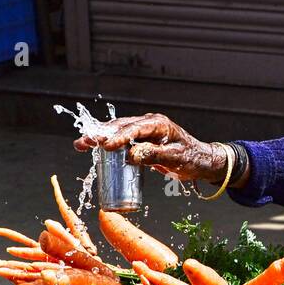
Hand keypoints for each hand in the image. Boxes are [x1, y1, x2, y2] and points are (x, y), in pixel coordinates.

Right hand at [73, 112, 229, 184]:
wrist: (201, 160)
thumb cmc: (191, 159)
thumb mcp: (174, 158)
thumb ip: (153, 156)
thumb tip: (130, 156)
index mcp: (158, 124)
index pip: (134, 129)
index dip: (117, 137)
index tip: (104, 145)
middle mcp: (149, 123)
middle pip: (120, 126)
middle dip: (100, 134)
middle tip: (83, 143)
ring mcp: (144, 131)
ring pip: (118, 131)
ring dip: (100, 137)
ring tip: (82, 145)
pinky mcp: (142, 140)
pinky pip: (122, 139)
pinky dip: (108, 143)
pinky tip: (95, 148)